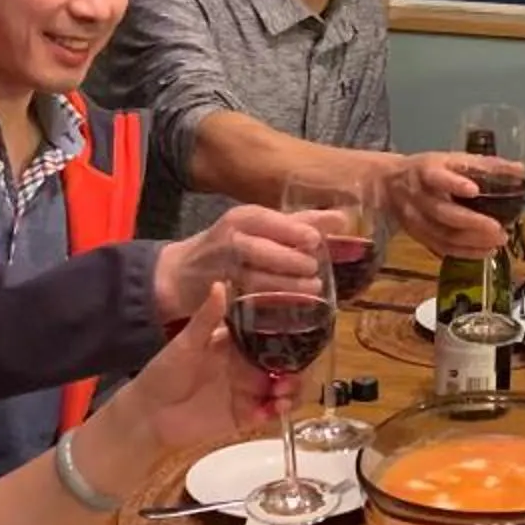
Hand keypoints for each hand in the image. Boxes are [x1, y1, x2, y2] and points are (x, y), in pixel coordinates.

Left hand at [116, 281, 280, 447]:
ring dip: (291, 391)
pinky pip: (270, 414)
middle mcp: (246, 366)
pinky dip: (277, 413)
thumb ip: (207, 317)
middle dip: (295, 368)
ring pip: (282, 390)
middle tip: (291, 374)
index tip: (300, 335)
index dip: (287, 336)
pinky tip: (272, 411)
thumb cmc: (164, 373)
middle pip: (283, 364)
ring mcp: (247, 392)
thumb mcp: (186, 343)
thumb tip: (221, 283)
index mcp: (235, 344)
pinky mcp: (245, 417)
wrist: (149, 414)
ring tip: (282, 394)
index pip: (269, 336)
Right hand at [155, 205, 322, 323]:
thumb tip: (341, 220)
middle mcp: (229, 238)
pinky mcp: (219, 293)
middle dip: (290, 260)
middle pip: (260, 249)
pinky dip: (270, 304)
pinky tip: (290, 307)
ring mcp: (222, 267)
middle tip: (315, 270)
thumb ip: (299, 224)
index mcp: (243, 218)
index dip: (292, 230)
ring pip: (255, 277)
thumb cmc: (233, 246)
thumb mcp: (261, 229)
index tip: (315, 240)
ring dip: (286, 285)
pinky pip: (246, 300)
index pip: (267, 219)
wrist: (183, 272)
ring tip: (313, 290)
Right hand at [387, 152, 516, 255]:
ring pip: (443, 235)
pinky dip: (465, 252)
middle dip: (473, 223)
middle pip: (443, 212)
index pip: (437, 177)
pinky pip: (442, 248)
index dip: (453, 183)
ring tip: (498, 242)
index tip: (474, 189)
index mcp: (427, 171)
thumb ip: (486, 165)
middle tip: (499, 229)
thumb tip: (521, 170)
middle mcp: (419, 196)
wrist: (391, 184)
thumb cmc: (431, 169)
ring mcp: (416, 219)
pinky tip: (486, 252)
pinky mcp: (418, 235)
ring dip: (472, 241)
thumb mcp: (453, 159)